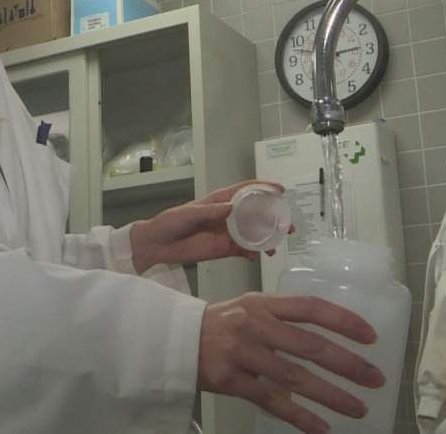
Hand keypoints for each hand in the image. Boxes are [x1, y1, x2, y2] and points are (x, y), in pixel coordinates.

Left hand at [129, 180, 284, 273]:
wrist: (158, 244)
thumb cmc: (170, 222)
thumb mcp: (189, 214)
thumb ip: (210, 212)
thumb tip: (231, 207)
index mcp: (220, 201)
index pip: (246, 190)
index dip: (264, 188)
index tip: (280, 190)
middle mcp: (227, 215)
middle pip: (256, 214)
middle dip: (274, 218)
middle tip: (288, 226)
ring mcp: (227, 233)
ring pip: (253, 234)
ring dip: (267, 238)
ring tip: (276, 246)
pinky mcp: (223, 249)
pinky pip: (243, 250)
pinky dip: (252, 253)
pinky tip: (257, 256)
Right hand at [197, 293, 384, 433]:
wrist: (173, 340)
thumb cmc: (219, 325)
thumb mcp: (249, 309)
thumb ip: (283, 320)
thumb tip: (325, 342)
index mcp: (262, 304)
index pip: (310, 307)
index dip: (343, 320)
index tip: (371, 336)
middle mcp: (254, 325)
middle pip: (310, 345)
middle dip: (348, 363)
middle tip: (375, 378)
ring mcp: (243, 353)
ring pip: (295, 377)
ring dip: (331, 395)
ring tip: (358, 408)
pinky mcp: (231, 380)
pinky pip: (272, 401)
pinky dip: (299, 416)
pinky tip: (321, 427)